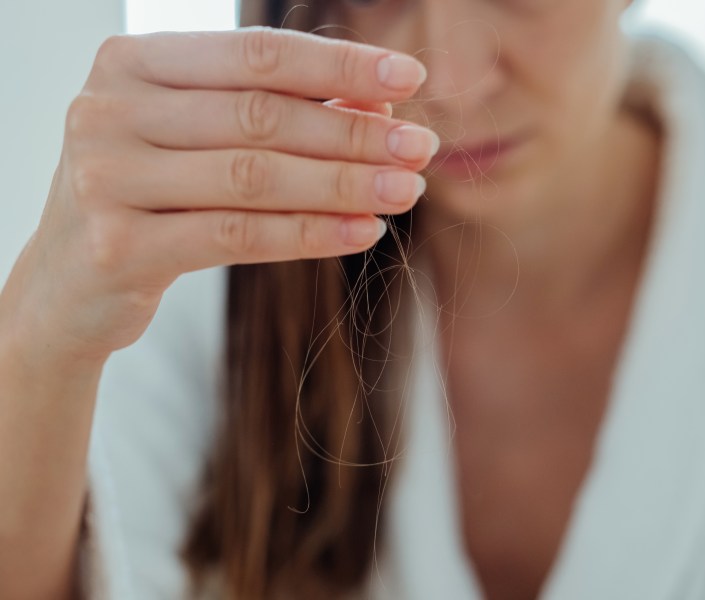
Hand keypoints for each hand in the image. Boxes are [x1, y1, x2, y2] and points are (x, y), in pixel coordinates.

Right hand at [0, 26, 437, 363]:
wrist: (69, 282)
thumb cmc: (149, 198)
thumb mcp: (200, 142)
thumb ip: (274, 113)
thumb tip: (377, 102)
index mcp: (132, 64)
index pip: (255, 55)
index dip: (339, 65)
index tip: (410, 76)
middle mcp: (109, 110)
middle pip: (261, 117)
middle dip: (354, 133)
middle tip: (421, 149)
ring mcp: (106, 178)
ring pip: (254, 177)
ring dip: (344, 184)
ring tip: (406, 190)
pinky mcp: (119, 246)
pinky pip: (237, 237)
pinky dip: (310, 234)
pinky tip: (362, 232)